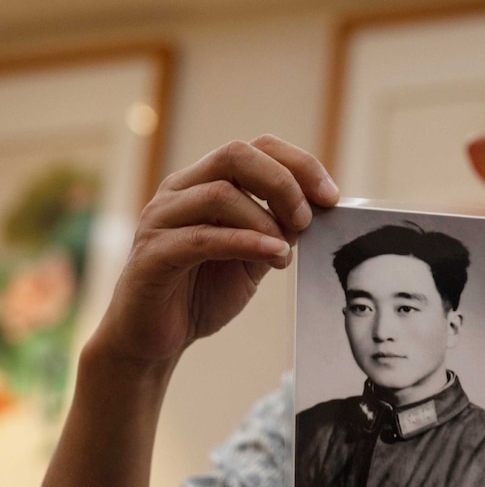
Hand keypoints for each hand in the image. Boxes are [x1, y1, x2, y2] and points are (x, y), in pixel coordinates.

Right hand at [91, 135, 338, 365]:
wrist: (156, 339)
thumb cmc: (203, 292)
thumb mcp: (254, 256)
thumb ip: (278, 230)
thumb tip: (317, 210)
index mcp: (205, 181)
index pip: (257, 148)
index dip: (300, 165)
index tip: (330, 196)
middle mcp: (180, 189)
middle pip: (236, 154)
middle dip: (283, 183)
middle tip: (306, 219)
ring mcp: (161, 218)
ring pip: (220, 194)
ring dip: (266, 221)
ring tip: (286, 252)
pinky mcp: (152, 253)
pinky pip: (202, 238)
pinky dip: (245, 243)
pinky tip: (273, 255)